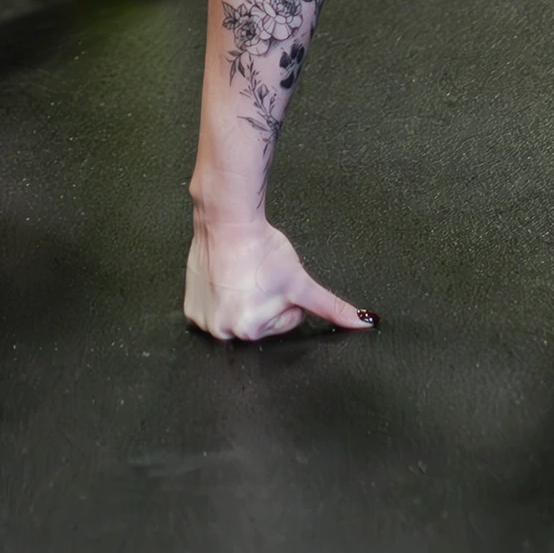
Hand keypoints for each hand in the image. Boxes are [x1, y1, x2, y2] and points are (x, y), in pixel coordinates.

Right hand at [185, 211, 372, 342]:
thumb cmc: (262, 249)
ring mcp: (204, 320)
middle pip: (262, 324)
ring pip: (239, 317)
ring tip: (242, 278)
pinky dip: (222, 297)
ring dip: (244, 300)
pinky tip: (226, 280)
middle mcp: (223, 331)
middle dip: (264, 303)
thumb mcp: (302, 282)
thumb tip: (363, 323)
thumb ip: (333, 307)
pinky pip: (215, 310)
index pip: (285, 324)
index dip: (286, 300)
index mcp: (249, 330)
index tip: (274, 282)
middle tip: (257, 279)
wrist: (228, 221)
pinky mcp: (190, 308)